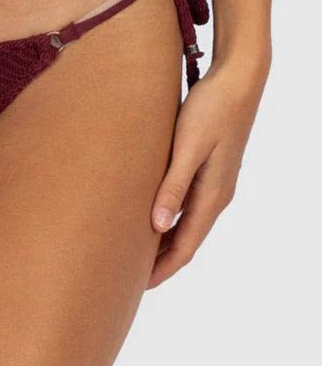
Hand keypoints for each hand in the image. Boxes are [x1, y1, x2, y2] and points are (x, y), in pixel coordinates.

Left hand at [147, 58, 267, 288]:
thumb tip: (157, 227)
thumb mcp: (188, 148)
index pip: (186, 246)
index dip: (162, 269)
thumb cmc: (211, 109)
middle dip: (159, 262)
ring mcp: (213, 184)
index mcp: (212, 196)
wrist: (238, 79)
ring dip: (162, 242)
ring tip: (133, 255)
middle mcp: (216, 195)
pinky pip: (186, 207)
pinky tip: (148, 219)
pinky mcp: (207, 171)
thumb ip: (173, 186)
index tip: (137, 287)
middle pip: (185, 241)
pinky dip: (167, 220)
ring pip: (185, 225)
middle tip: (128, 278)